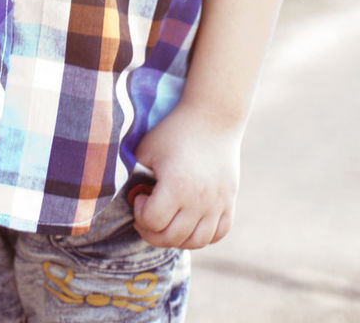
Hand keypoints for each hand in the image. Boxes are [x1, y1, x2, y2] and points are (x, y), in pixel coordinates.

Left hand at [131, 101, 242, 248]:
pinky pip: (218, 233)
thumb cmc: (174, 131)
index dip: (140, 213)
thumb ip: (135, 174)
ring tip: (168, 223)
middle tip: (147, 215)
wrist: (213, 117)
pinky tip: (190, 222)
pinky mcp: (229, 202)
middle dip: (152, 231)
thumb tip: (129, 195)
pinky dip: (203, 236)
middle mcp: (199, 200)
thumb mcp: (146, 148)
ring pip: (197, 242)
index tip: (140, 196)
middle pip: (172, 237)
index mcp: (176, 186)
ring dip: (177, 239)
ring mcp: (217, 203)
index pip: (153, 222)